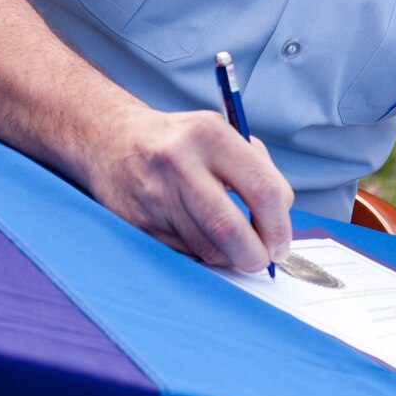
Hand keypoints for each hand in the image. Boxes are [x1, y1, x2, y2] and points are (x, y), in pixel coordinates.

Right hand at [91, 104, 293, 270]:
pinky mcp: (139, 222)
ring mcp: (155, 194)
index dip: (280, 226)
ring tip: (232, 245)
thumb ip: (258, 171)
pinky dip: (201, 253)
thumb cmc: (180, 142)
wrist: (113, 141)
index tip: (282, 243)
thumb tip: (280, 224)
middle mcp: (179, 162)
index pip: (263, 190)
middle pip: (231, 229)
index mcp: (210, 134)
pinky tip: (198, 235)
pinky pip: (184, 253)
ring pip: (208, 248)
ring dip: (229, 257)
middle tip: (262, 260)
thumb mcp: (222, 135)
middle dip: (255, 255)